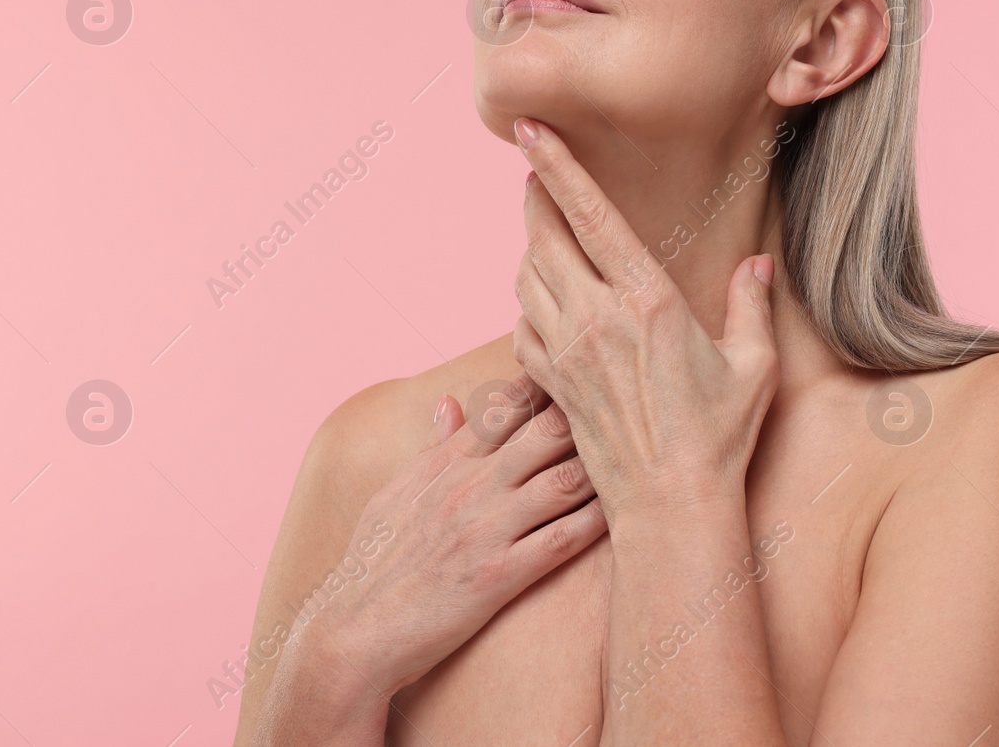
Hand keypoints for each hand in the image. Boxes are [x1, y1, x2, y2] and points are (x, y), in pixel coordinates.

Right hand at [277, 377, 606, 701]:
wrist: (351, 633)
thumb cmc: (373, 564)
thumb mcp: (394, 493)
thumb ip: (431, 446)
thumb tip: (449, 400)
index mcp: (447, 463)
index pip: (507, 404)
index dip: (551, 381)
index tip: (587, 365)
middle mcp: (471, 486)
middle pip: (547, 430)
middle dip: (593, 413)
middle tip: (635, 401)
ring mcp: (487, 529)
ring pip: (564, 479)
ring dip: (606, 465)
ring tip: (647, 451)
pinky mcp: (499, 575)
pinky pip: (562, 539)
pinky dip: (598, 521)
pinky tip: (628, 509)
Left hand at [509, 115, 780, 522]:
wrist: (670, 507)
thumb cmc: (719, 436)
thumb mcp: (753, 364)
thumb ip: (752, 304)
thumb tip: (758, 265)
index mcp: (647, 300)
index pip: (591, 215)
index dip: (557, 165)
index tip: (530, 129)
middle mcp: (597, 319)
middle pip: (543, 236)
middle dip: (535, 198)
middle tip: (537, 175)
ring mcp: (567, 353)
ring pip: (525, 278)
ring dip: (532, 250)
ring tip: (549, 238)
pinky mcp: (552, 384)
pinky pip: (521, 326)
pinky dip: (527, 306)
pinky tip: (547, 306)